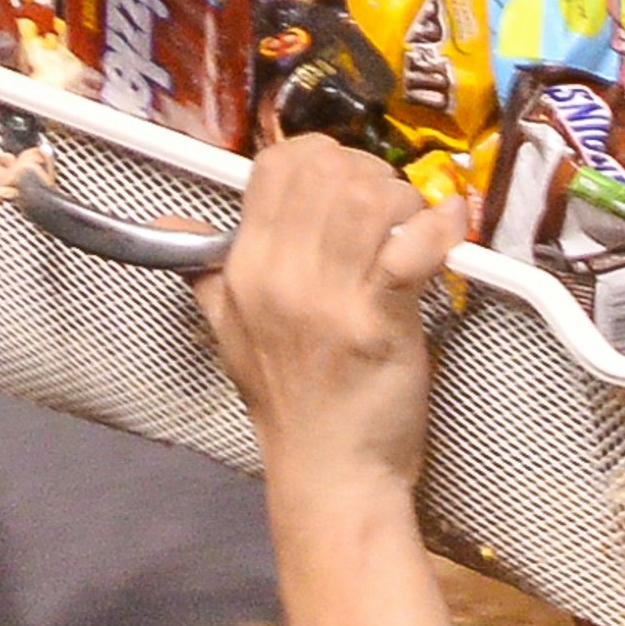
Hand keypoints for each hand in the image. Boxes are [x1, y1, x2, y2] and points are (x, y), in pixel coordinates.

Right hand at [195, 139, 469, 507]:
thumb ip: (208, 270)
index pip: (277, 165)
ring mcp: (328, 299)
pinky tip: (453, 221)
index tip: (350, 183)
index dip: (323, 156)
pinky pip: (410, 250)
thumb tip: (170, 221)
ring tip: (415, 225)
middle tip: (392, 207)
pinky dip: (441, 227)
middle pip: (329, 171)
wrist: (330, 469)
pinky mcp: (378, 322)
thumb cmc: (291, 397)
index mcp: (245, 266)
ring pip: (370, 199)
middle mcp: (280, 274)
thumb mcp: (229, 330)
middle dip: (372, 172)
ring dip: (405, 199)